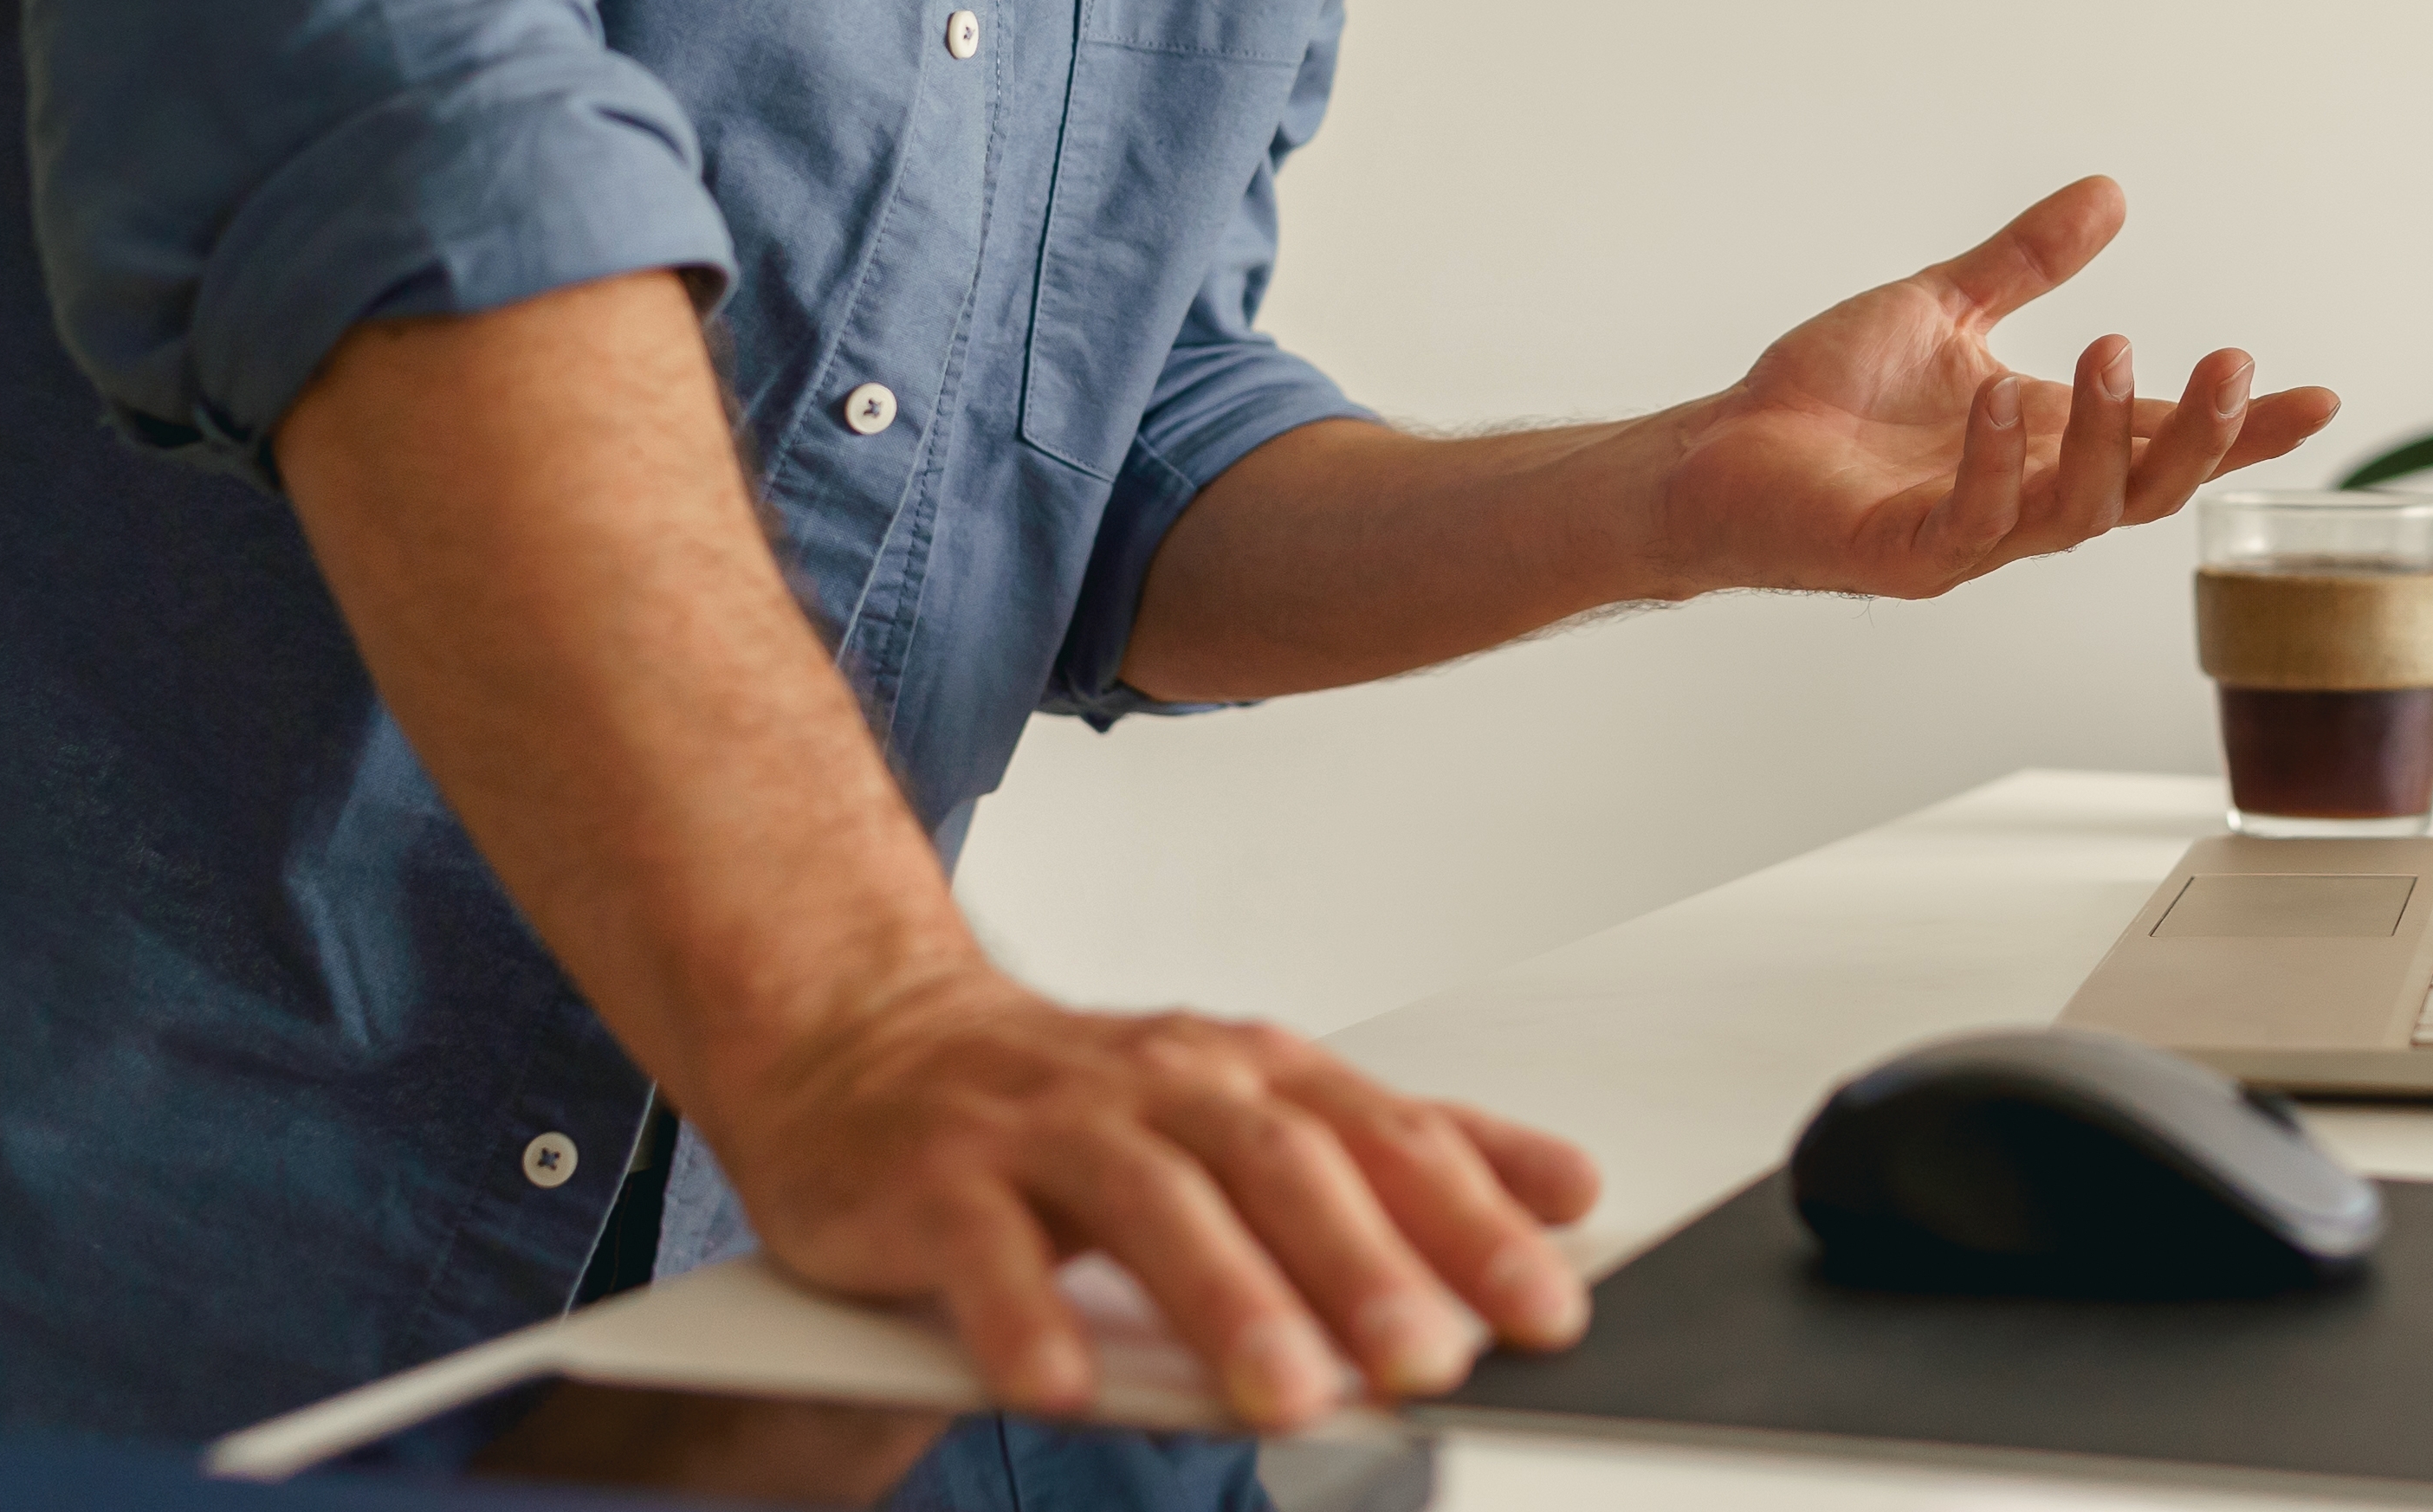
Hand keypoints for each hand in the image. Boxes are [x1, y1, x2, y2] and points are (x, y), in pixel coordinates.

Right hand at [715, 964, 1600, 1430]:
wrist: (866, 1038)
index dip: (1471, 1220)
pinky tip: (1065, 1385)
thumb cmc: (1079, 1098)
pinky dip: (1028, 1318)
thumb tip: (1566, 1189)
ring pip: (1149, 1204)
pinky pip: (985, 1252)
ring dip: (1226, 1301)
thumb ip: (1401, 1149)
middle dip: (1364, 1267)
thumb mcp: (1252, 1104)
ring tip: (1287, 1394)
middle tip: (1431, 1362)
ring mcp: (1043, 1125)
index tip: (1548, 1305)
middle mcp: (1158, 1085)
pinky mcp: (935, 1178)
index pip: (1382, 1139)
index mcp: (1248, 1071)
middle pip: (1279, 1165)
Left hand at [1650, 175, 2338, 597]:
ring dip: (2103, 438)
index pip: (2163, 439)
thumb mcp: (1943, 305)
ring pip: (2076, 514)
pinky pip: (1973, 520)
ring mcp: (1968, 535)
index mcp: (2043, 440)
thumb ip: (2026, 260)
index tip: (2321, 397)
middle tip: (2233, 365)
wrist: (1718, 451)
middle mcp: (2022, 496)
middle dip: (2202, 436)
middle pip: (2146, 490)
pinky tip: (1998, 399)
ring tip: (2109, 352)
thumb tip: (2110, 193)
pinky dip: (1994, 462)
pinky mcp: (1904, 553)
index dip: (2242, 427)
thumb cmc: (1826, 398)